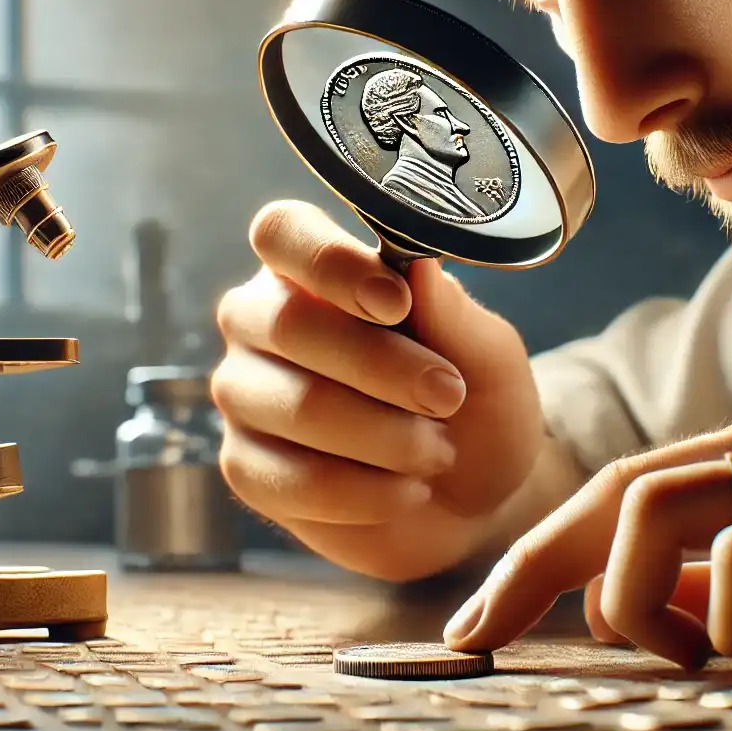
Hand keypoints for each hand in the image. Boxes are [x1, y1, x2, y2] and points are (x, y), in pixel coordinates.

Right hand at [211, 200, 552, 581]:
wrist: (476, 498)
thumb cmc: (475, 403)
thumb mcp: (487, 354)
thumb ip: (451, 312)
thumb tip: (417, 265)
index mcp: (311, 267)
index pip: (282, 233)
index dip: (331, 263)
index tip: (396, 303)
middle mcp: (260, 321)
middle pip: (287, 324)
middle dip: (380, 365)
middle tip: (448, 394)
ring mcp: (244, 394)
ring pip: (295, 407)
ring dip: (385, 435)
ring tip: (439, 450)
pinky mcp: (246, 469)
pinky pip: (292, 480)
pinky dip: (366, 492)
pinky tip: (408, 490)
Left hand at [443, 401, 731, 679]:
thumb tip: (642, 608)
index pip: (622, 490)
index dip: (539, 556)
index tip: (478, 629)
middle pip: (614, 491)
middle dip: (531, 572)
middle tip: (476, 645)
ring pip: (656, 512)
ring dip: (640, 605)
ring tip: (700, 658)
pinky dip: (728, 622)